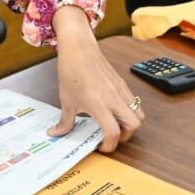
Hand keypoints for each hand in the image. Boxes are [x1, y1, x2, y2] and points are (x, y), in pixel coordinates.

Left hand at [47, 7, 143, 152]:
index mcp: (98, 104)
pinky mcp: (123, 84)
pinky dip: (130, 110)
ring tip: (115, 123)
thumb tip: (56, 133)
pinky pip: (134, 102)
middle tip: (111, 136)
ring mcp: (121, 90)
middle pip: (134, 125)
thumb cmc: (72, 71)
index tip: (101, 146)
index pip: (113, 132)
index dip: (110, 145)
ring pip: (139, 113)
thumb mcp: (66, 100)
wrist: (78, 48)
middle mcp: (113, 98)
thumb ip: (65, 121)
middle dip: (125, 136)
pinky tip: (114, 109)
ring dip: (130, 123)